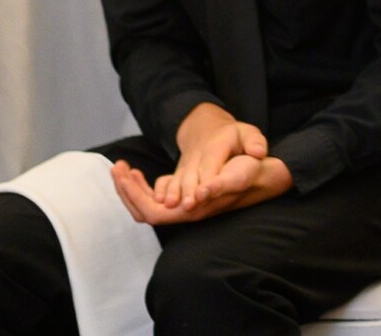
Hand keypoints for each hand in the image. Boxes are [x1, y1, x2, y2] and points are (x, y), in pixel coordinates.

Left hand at [115, 110, 291, 223]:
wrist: (264, 177)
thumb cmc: (251, 174)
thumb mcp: (239, 175)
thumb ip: (221, 186)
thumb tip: (198, 195)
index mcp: (194, 210)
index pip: (154, 213)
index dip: (135, 195)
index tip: (125, 172)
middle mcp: (186, 213)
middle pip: (145, 212)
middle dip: (126, 191)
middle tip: (116, 166)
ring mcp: (184, 207)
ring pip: (148, 206)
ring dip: (132, 189)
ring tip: (122, 167)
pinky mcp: (185, 198)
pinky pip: (155, 199)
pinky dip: (143, 187)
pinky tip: (139, 173)